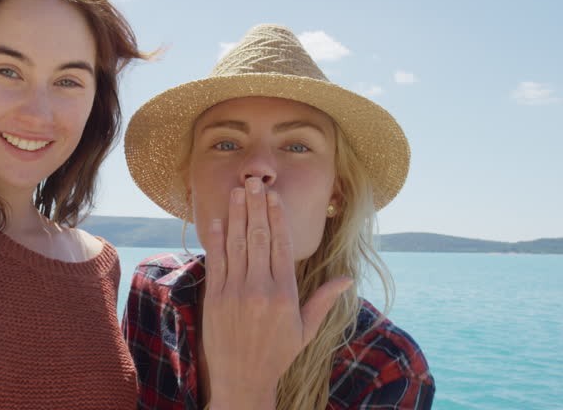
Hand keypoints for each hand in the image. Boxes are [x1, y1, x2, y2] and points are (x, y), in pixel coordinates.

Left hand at [200, 177, 352, 408]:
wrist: (242, 380)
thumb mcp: (305, 330)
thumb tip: (348, 279)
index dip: (277, 218)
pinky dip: (216, 239)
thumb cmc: (277, 355)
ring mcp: (235, 292)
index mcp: (285, 294)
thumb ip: (323, 301)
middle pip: (258, 238)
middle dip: (256, 207)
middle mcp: (260, 289)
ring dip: (236, 215)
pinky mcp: (215, 298)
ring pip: (236, 245)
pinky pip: (216, 262)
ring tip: (237, 192)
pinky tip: (217, 220)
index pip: (282, 246)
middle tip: (255, 182)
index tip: (274, 197)